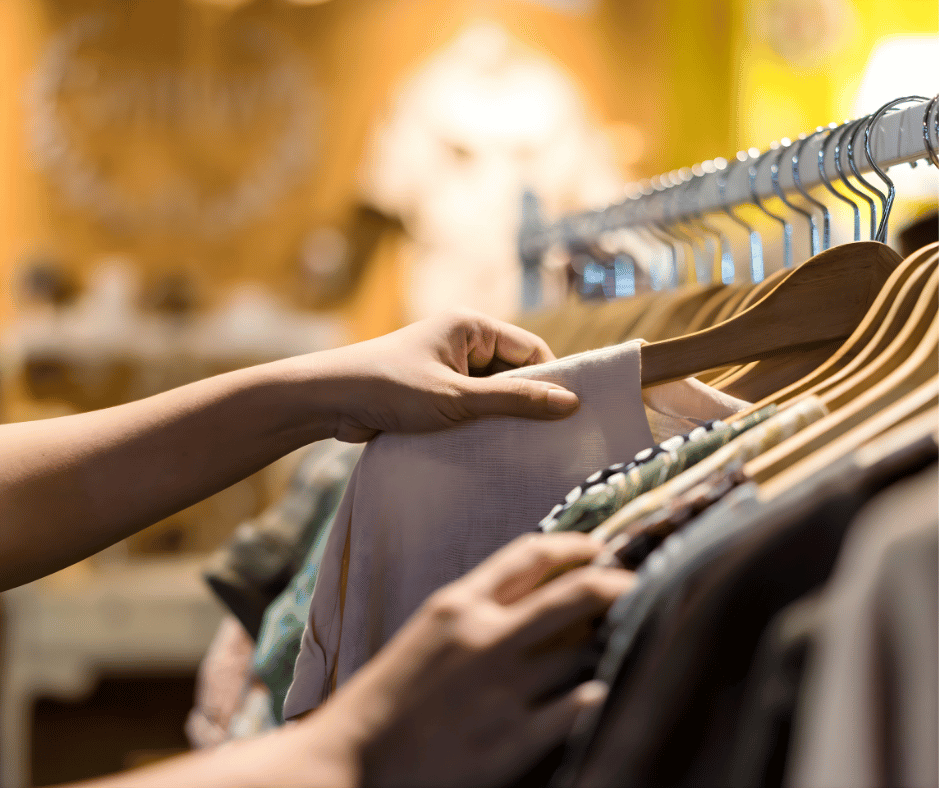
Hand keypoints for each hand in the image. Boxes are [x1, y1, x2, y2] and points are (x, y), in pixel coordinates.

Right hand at [312, 532, 635, 787]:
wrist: (351, 761)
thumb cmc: (388, 698)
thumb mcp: (428, 635)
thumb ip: (478, 611)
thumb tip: (537, 599)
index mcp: (458, 604)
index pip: (530, 554)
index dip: (575, 545)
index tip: (599, 549)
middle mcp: (486, 636)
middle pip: (575, 592)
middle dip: (617, 583)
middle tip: (639, 585)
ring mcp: (503, 688)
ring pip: (586, 647)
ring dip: (613, 639)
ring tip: (627, 637)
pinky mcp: (514, 739)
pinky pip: (581, 705)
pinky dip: (601, 693)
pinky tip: (609, 690)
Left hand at [316, 309, 579, 441]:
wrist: (328, 401)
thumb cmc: (390, 389)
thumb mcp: (457, 398)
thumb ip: (514, 401)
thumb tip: (571, 402)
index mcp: (472, 326)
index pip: (531, 350)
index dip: (550, 381)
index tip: (567, 416)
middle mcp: (462, 341)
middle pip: (514, 372)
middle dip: (525, 402)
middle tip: (547, 438)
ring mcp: (447, 366)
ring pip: (492, 393)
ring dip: (500, 417)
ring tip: (518, 447)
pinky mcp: (433, 390)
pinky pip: (471, 405)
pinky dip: (479, 424)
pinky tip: (488, 448)